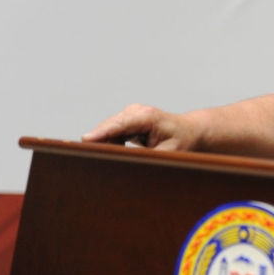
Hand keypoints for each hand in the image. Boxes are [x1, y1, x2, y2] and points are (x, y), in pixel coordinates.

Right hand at [81, 104, 196, 150]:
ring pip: (108, 130)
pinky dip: (111, 143)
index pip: (119, 125)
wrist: (188, 131)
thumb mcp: (168, 154)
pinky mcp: (127, 120)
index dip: (101, 133)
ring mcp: (130, 114)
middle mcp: (136, 111)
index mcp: (147, 117)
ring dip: (106, 145)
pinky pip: (112, 132)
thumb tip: (125, 163)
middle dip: (99, 142)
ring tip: (118, 158)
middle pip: (109, 127)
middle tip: (93, 161)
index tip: (84, 140)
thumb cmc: (182, 142)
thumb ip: (146, 158)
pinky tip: (121, 152)